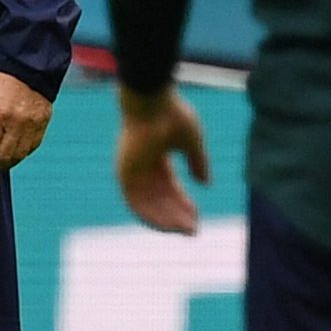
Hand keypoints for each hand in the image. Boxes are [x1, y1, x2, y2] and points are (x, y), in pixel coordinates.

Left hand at [0, 70, 53, 182]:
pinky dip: (19, 156)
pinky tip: (9, 157)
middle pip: (2, 157)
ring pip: (18, 156)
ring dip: (3, 166)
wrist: (28, 61)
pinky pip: (31, 148)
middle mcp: (18, 121)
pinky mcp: (43, 123)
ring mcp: (33, 123)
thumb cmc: (0, 75)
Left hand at [115, 85, 210, 234]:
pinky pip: (136, 204)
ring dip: (167, 220)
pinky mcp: (125, 174)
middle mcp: (143, 167)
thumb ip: (198, 162)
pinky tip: (170, 225)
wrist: (151, 100)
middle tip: (194, 229)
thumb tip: (206, 184)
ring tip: (186, 229)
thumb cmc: (170, 113)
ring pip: (149, 205)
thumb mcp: (191, 141)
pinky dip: (152, 216)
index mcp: (156, 156)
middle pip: (160, 199)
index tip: (197, 216)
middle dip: (177, 215)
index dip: (183, 203)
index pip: (169, 188)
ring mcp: (132, 171)